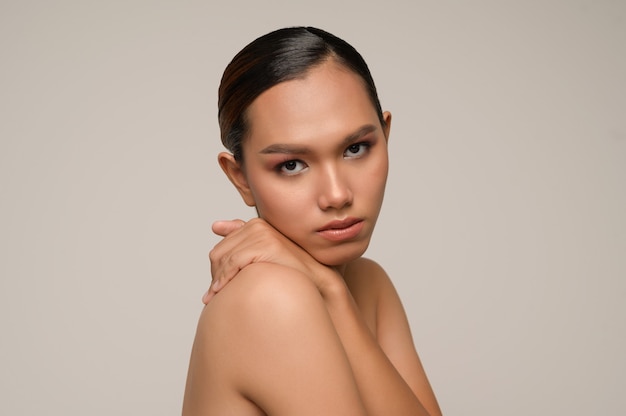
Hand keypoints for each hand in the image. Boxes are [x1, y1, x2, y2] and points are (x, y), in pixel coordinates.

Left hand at [203, 218, 337, 302]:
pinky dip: (225, 278)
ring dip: (217, 279)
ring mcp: (262, 233)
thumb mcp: (265, 256)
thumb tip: (215, 226)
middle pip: (219, 252)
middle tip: (212, 296)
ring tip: (214, 297)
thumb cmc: (292, 270)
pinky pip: (235, 262)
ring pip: (225, 258)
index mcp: (254, 226)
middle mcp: (256, 225)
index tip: (213, 289)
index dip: (216, 270)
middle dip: (215, 275)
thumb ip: (243, 240)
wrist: (316, 280)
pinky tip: (222, 292)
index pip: (222, 248)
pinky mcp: (266, 244)